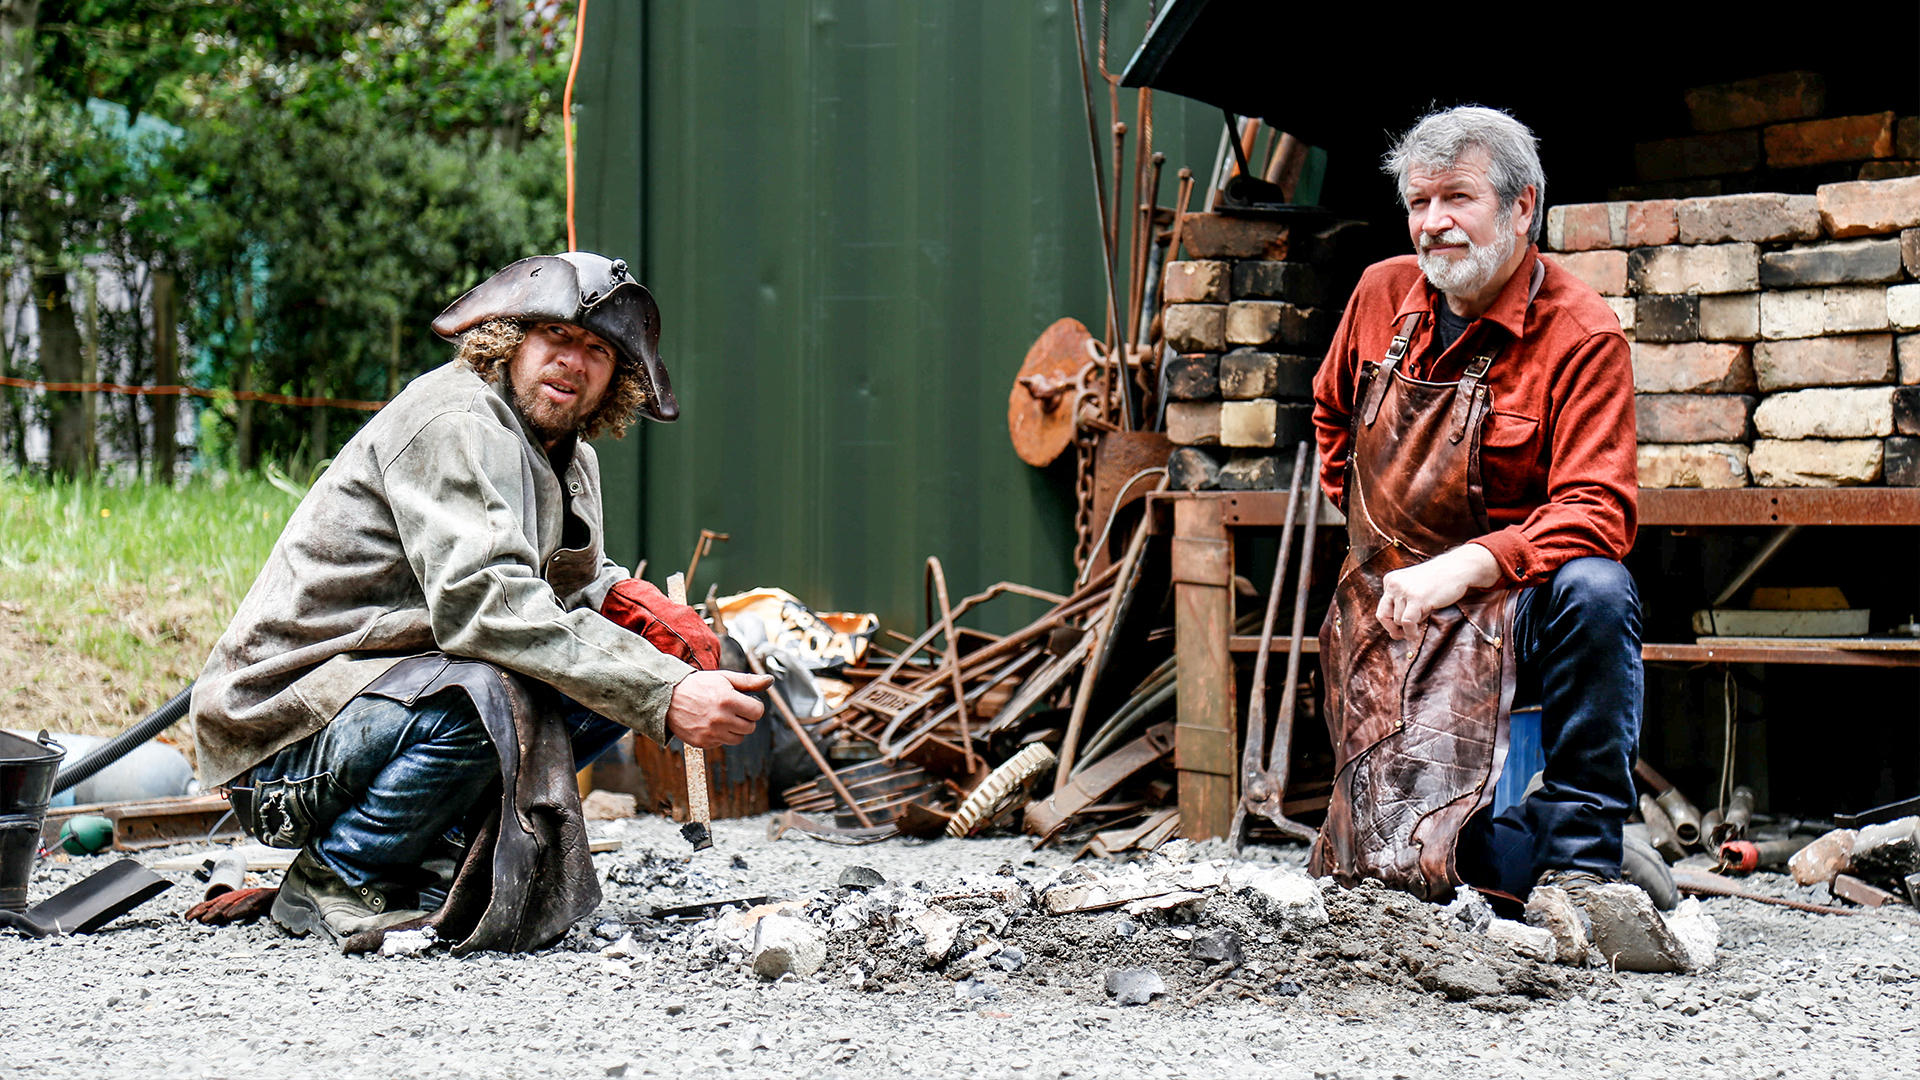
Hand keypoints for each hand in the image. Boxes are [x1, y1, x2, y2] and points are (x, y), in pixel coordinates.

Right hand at [666, 670, 773, 747]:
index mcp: (727, 700)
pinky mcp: (702, 743)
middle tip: (734, 709)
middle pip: (750, 727)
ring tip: (722, 716)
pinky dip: (720, 735)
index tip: (746, 702)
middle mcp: (720, 719)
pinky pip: (722, 743)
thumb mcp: (724, 678)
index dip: (754, 706)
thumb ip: (748, 681)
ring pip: (738, 739)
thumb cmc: (699, 685)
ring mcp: (711, 733)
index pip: (757, 712)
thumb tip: (770, 680)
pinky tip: (710, 723)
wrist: (667, 697)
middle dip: (746, 718)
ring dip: (735, 729)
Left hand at [1376, 543, 1499, 640]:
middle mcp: (1394, 584)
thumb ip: (1402, 607)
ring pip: (1397, 621)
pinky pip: (1407, 623)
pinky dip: (1410, 632)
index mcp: (1390, 580)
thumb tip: (1393, 634)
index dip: (1391, 622)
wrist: (1457, 568)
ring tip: (1423, 616)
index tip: (1402, 627)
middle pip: (1383, 616)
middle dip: (1394, 628)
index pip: (1382, 608)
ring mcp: (1404, 591)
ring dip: (1409, 627)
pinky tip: (1416, 633)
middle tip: (1405, 634)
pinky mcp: (1417, 599)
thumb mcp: (1414, 591)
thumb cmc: (1438, 582)